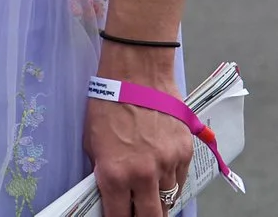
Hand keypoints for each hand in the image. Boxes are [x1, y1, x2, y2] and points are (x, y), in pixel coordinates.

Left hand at [86, 53, 195, 215]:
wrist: (137, 73)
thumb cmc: (108, 103)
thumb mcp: (93, 142)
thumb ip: (104, 171)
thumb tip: (110, 192)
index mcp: (115, 174)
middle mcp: (144, 175)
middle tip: (139, 211)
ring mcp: (168, 164)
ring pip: (167, 199)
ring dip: (158, 198)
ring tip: (150, 189)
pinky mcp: (185, 152)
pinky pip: (180, 179)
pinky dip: (172, 181)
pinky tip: (163, 173)